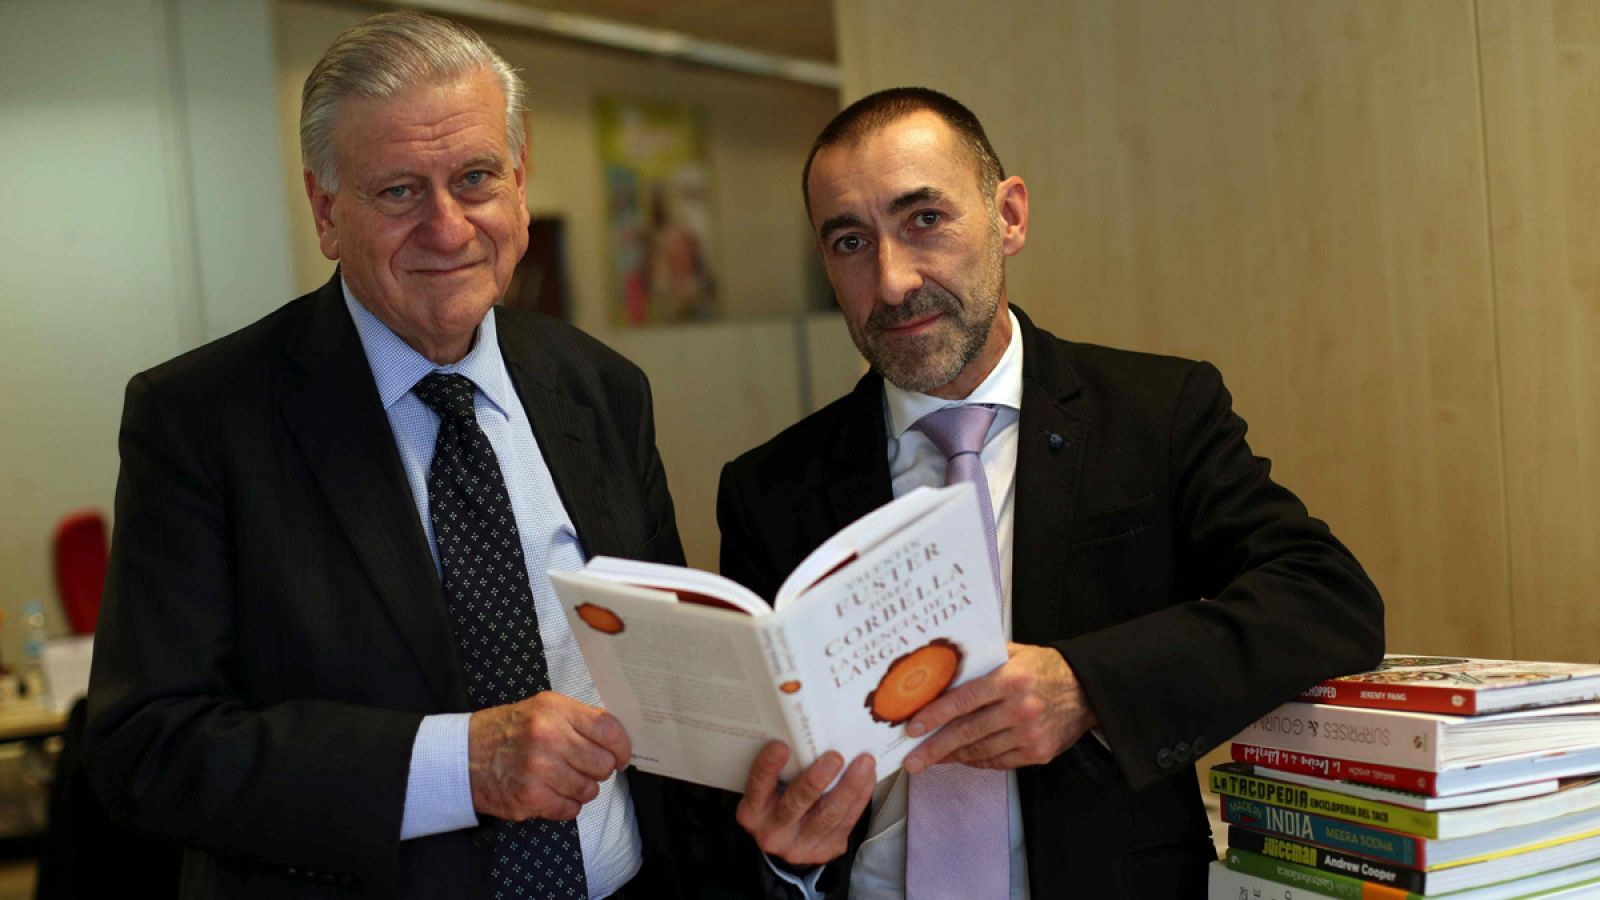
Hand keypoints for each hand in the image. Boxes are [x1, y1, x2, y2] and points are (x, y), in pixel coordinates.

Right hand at [468, 691, 630, 820]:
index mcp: (555, 711)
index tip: (621, 756)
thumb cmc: (508, 731)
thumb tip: (616, 739)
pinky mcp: (531, 797)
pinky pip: (571, 809)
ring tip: (561, 780)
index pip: (608, 729)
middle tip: (583, 767)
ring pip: (589, 789)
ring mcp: (539, 769)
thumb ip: (578, 719)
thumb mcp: (542, 709)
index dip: (622, 746)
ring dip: (581, 789)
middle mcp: (549, 737)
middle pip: (603, 763)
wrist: (463, 756)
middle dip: (598, 769)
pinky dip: (566, 806)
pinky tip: (551, 794)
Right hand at [735, 741, 874, 866]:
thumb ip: (781, 769)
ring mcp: (800, 845)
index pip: (758, 786)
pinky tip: (867, 777)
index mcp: (753, 811)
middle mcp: (773, 832)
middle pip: (796, 803)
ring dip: (849, 786)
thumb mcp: (768, 790)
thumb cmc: (778, 801)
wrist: (787, 841)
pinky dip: (860, 796)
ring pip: (829, 815)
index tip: (781, 746)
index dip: (768, 767)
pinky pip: (847, 822)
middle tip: (835, 756)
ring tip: (864, 762)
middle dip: (817, 779)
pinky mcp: (826, 849)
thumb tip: (807, 734)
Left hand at [902, 643, 1097, 771]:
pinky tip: (962, 757)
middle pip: (967, 732)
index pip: (963, 701)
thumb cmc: (1046, 668)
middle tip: (911, 760)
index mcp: (1011, 680)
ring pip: (980, 751)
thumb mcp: (1014, 653)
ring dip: (952, 755)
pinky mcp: (1038, 753)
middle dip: (934, 748)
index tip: (912, 728)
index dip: (934, 716)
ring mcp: (1030, 735)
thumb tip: (942, 669)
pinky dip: (977, 760)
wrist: (1087, 690)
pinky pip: (998, 761)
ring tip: (932, 758)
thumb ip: (981, 660)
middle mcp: (1021, 709)